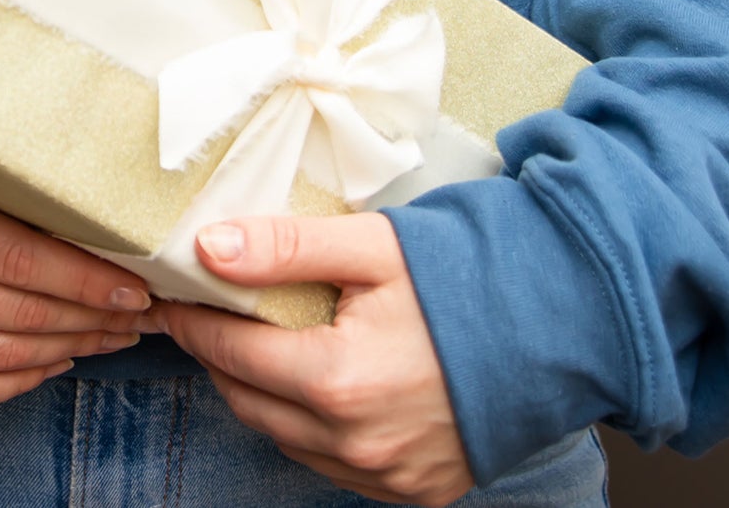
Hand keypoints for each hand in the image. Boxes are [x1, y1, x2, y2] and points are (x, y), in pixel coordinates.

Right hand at [0, 136, 151, 407]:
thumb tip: (77, 197)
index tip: (133, 282)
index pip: (23, 258)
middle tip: (137, 312)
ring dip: (68, 351)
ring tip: (109, 337)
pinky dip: (16, 384)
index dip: (87, 279)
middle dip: (92, 318)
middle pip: (21, 315)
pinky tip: (52, 363)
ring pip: (0, 359)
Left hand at [146, 213, 473, 506]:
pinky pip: (329, 463)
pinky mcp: (413, 490)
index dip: (194, 321)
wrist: (558, 328)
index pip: (232, 350)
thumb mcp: (372, 245)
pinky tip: (312, 385)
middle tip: (204, 314)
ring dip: (259, 392)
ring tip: (254, 343)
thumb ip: (285, 248)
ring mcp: (386, 475)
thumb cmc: (465, 279)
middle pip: (249, 400)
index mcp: (340, 381)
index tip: (170, 298)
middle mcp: (357, 443)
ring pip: (284, 437)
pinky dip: (306, 427)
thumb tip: (208, 248)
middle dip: (218, 355)